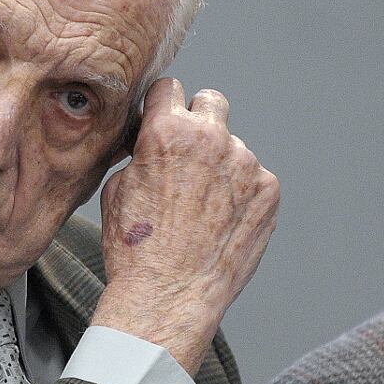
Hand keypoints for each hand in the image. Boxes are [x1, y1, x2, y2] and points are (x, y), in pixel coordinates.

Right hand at [92, 78, 279, 375]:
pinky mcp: (268, 191)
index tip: (160, 118)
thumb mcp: (115, 189)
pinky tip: (219, 220)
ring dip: (218, 163)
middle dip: (196, 119)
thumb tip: (149, 146)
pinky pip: (252, 177)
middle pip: (210, 101)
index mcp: (167, 131)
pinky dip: (238, 192)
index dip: (160, 105)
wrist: (169, 295)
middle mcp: (211, 139)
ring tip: (199, 205)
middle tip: (185, 150)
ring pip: (232, 146)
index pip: (169, 88)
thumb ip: (140, 154)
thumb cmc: (135, 248)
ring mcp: (246, 164)